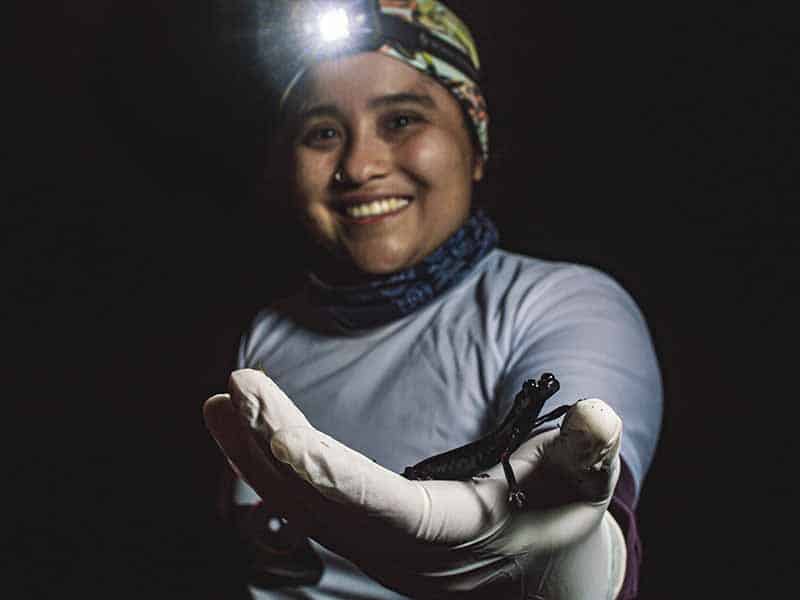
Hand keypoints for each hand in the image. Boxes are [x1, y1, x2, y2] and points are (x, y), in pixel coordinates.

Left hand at [204, 369, 624, 598]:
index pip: (377, 503)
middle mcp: (398, 547)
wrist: (537, 582)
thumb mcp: (582, 487)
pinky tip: (243, 432)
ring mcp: (374, 545)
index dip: (323, 470)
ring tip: (221, 402)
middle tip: (237, 387)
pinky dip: (268, 467)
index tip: (275, 430)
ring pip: (300, 505)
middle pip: (321, 501)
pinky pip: (305, 502)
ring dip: (254, 455)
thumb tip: (597, 412)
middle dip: (273, 445)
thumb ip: (586, 452)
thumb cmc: (558, 525)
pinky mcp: (364, 533)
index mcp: (450, 532)